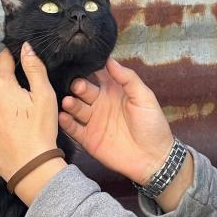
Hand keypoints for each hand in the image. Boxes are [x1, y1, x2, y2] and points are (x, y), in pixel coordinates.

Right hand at [60, 57, 174, 183]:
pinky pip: (73, 128)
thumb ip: (128, 79)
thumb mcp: (144, 97)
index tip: (80, 59)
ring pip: (76, 108)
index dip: (90, 66)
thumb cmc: (153, 125)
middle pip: (84, 90)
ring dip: (71, 103)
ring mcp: (93, 120)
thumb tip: (110, 60)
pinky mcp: (88, 138)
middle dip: (78, 86)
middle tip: (77, 86)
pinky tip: (63, 117)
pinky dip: (66, 123)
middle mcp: (101, 103)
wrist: (153, 158)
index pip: (98, 74)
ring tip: (68, 102)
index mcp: (114, 91)